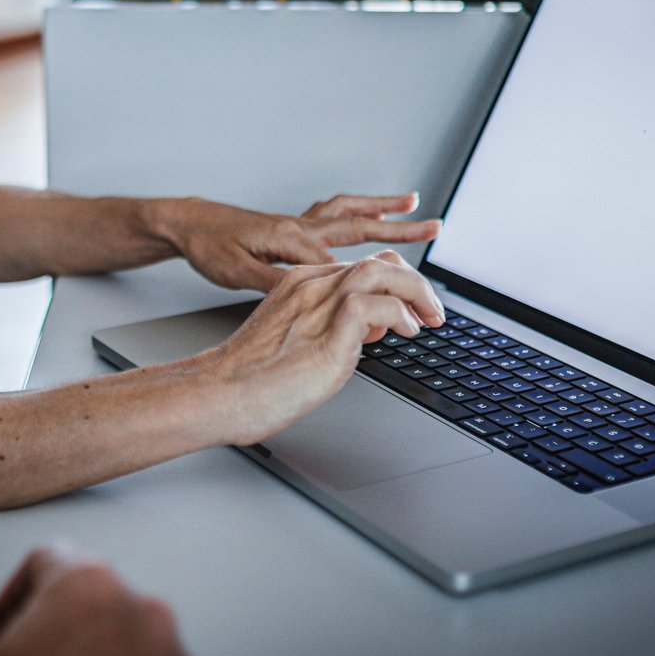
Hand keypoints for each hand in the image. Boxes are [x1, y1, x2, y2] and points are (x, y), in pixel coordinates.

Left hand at [158, 193, 440, 291]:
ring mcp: (297, 223)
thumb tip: (307, 288)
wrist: (188, 224)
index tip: (400, 300)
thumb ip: (273, 279)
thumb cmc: (209, 247)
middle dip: (398, 228)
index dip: (373, 282)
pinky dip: (355, 211)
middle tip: (434, 225)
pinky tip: (366, 215)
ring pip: (348, 213)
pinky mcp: (291, 225)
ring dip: (380, 208)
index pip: (344, 263)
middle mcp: (301, 226)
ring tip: (410, 203)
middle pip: (359, 225)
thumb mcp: (236, 270)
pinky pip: (333, 215)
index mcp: (292, 239)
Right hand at [204, 251, 442, 443]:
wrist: (221, 393)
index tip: (411, 310)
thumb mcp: (297, 340)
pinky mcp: (327, 333)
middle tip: (432, 311)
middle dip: (416, 283)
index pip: (362, 266)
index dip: (395, 284)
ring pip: (383, 271)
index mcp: (300, 284)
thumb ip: (331, 327)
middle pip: (379, 262)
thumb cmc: (252, 378)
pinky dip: (398, 314)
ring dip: (417, 292)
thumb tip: (368, 334)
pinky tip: (404, 332)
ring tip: (430, 317)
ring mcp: (318, 306)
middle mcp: (311, 286)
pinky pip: (375, 304)